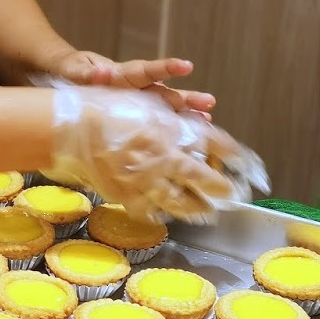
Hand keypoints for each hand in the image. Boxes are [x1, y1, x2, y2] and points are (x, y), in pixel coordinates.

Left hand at [46, 50, 214, 117]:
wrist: (59, 74)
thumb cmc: (66, 69)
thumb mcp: (69, 68)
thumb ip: (84, 72)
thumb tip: (101, 73)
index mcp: (119, 74)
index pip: (144, 71)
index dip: (164, 69)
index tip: (186, 66)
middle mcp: (131, 87)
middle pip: (161, 92)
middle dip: (185, 98)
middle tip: (209, 103)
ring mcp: (132, 102)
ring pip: (162, 108)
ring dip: (183, 114)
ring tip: (208, 120)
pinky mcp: (127, 115)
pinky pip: (149, 123)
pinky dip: (165, 130)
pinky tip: (183, 139)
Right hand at [49, 86, 267, 219]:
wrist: (69, 126)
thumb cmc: (106, 106)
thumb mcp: (147, 104)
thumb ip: (175, 120)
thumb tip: (200, 133)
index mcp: (172, 129)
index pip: (218, 144)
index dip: (238, 156)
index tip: (250, 165)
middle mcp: (163, 156)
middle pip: (205, 179)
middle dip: (223, 189)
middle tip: (233, 196)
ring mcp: (145, 180)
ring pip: (182, 202)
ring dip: (198, 209)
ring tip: (207, 212)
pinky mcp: (126, 196)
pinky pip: (150, 211)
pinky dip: (161, 214)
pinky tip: (166, 213)